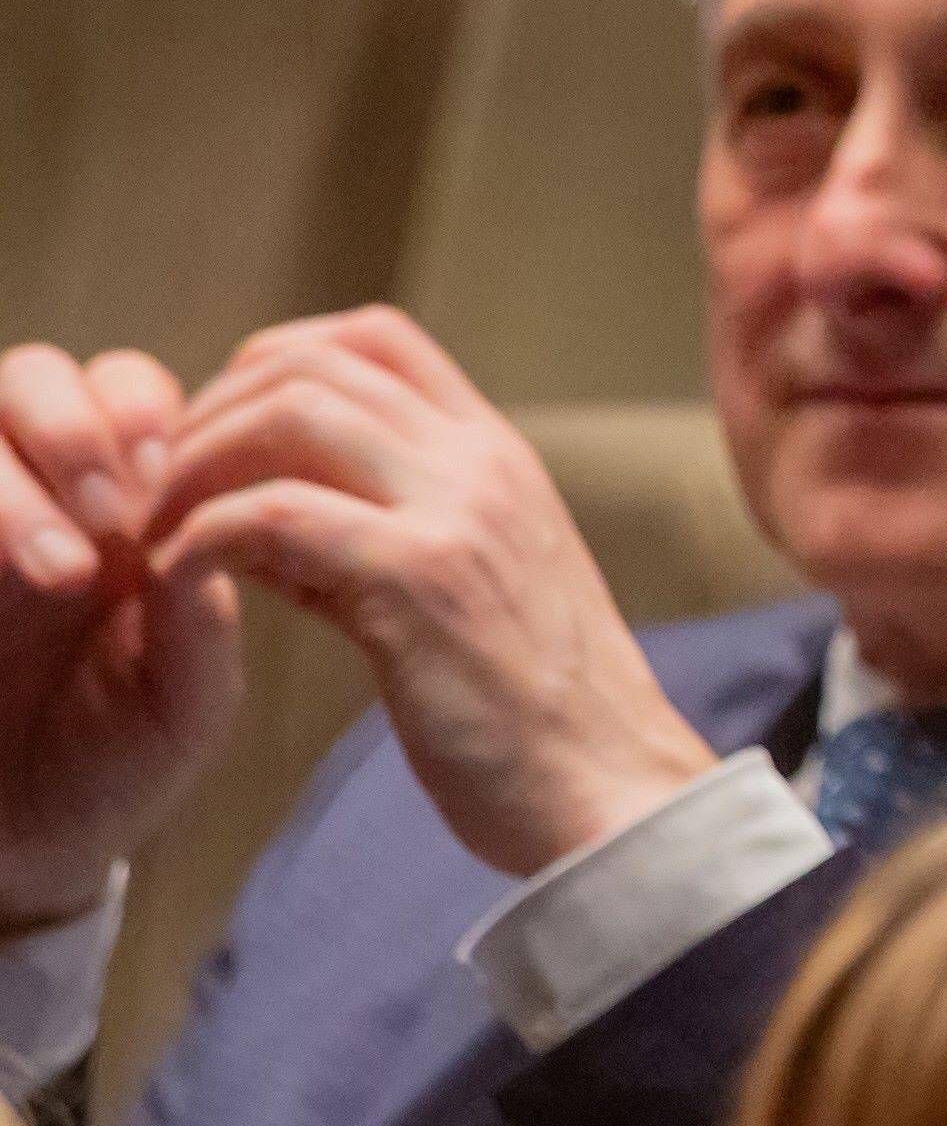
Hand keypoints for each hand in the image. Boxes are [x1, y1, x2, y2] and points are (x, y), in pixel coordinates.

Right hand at [0, 341, 240, 928]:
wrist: (25, 842)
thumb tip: (207, 527)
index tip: (172, 474)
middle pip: (32, 377)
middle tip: (115, 508)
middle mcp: (29, 494)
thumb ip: (200, 614)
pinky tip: (6, 574)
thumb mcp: (186, 695)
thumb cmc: (117, 760)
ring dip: (11, 474)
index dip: (145, 410)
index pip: (128, 391)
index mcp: (118, 502)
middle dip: (73, 423)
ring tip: (67, 567)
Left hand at [146, 309, 715, 884]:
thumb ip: (378, 533)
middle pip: (314, 360)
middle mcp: (483, 462)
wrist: (608, 786)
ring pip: (291, 410)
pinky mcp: (419, 578)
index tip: (218, 438)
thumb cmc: (533, 713)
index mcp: (499, 458)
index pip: (375, 339)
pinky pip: (273, 514)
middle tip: (158, 487)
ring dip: (195, 462)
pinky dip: (201, 537)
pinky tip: (179, 581)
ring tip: (159, 529)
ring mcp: (457, 511)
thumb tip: (262, 512)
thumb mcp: (469, 590)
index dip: (272, 363)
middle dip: (211, 409)